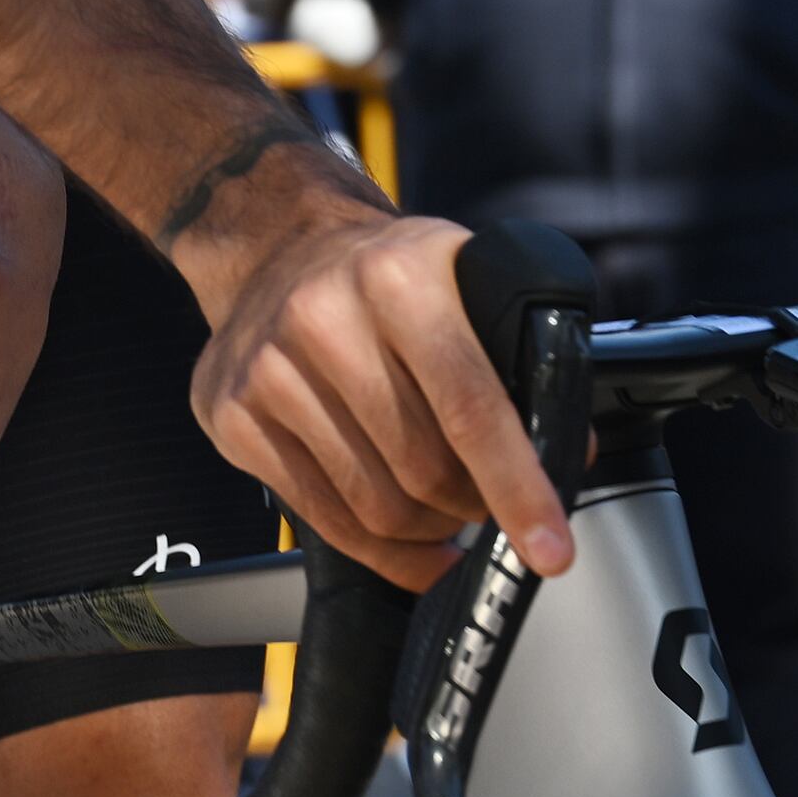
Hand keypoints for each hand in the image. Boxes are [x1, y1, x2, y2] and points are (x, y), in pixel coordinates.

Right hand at [188, 205, 576, 590]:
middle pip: (422, 469)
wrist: (276, 245)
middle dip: (473, 506)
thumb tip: (564, 450)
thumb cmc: (382, 273)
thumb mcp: (459, 274)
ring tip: (445, 514)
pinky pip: (323, 519)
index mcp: (398, 278)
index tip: (549, 547)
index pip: (471, 407)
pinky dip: (379, 551)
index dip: (518, 486)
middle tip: (490, 506)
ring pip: (375, 506)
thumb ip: (511, 352)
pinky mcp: (233, 415)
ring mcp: (269, 370)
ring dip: (428, 530)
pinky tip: (407, 541)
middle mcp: (324, 319)